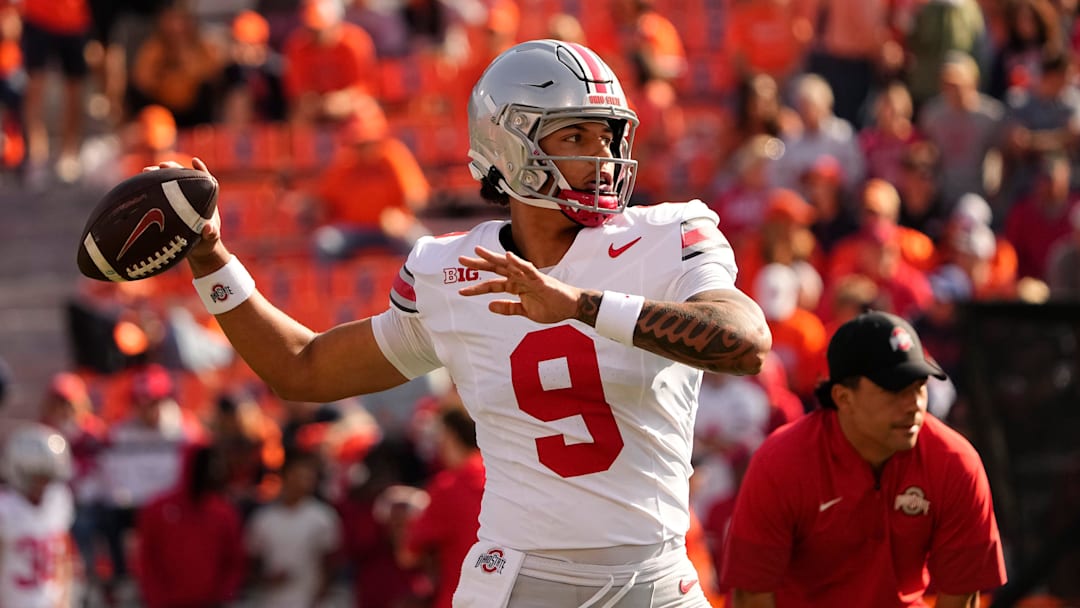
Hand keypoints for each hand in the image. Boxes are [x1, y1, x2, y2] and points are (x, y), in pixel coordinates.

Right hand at [144, 157, 227, 273]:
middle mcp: (191, 196)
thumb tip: (208, 228)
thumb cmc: (206, 241)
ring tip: (146, 171)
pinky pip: (157, 195)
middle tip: (162, 165)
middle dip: (173, 169)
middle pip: (182, 177)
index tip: (194, 161)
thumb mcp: (211, 238)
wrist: (196, 250)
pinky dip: (149, 189)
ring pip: (168, 184)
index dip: (200, 170)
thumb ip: (211, 234)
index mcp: (205, 199)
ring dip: (158, 176)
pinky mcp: (166, 206)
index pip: (204, 180)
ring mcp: (177, 200)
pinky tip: (138, 184)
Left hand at [459, 246, 582, 323]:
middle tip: (460, 259)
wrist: (571, 308)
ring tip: (478, 251)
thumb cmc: (551, 307)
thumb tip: (489, 306)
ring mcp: (529, 277)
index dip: (477, 287)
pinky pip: (528, 269)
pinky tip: (509, 256)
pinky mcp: (540, 279)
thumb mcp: (525, 311)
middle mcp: (520, 278)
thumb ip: (508, 308)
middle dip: (479, 264)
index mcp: (516, 286)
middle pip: (496, 268)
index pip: (492, 284)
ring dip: (493, 257)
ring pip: (508, 264)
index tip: (461, 291)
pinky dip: (518, 262)